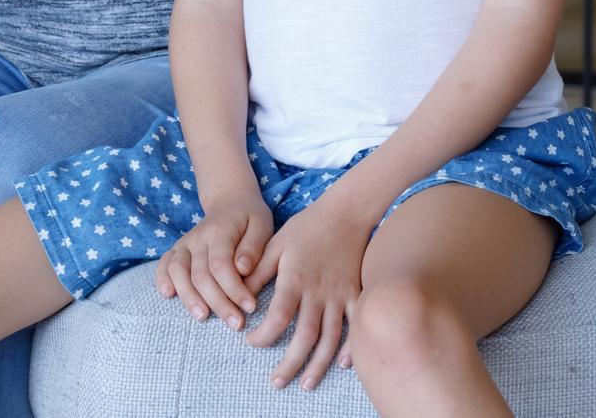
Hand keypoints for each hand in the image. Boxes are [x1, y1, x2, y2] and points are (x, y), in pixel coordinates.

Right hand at [154, 193, 272, 331]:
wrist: (230, 201)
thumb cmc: (250, 218)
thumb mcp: (262, 225)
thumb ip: (253, 247)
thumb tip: (242, 269)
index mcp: (220, 231)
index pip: (221, 265)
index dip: (234, 289)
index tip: (250, 307)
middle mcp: (197, 238)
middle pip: (200, 275)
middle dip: (218, 303)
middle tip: (235, 323)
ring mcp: (184, 244)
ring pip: (178, 273)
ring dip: (189, 298)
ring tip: (203, 317)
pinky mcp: (177, 250)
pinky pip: (163, 266)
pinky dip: (162, 280)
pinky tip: (168, 296)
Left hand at [241, 199, 372, 390]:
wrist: (346, 212)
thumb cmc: (307, 227)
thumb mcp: (277, 244)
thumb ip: (258, 270)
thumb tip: (238, 294)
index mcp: (295, 279)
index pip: (278, 317)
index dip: (263, 335)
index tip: (251, 341)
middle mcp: (319, 291)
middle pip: (305, 337)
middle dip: (290, 363)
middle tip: (276, 383)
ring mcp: (340, 294)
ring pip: (331, 338)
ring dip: (318, 364)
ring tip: (306, 383)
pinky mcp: (356, 294)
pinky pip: (355, 325)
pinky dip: (351, 347)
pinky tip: (343, 364)